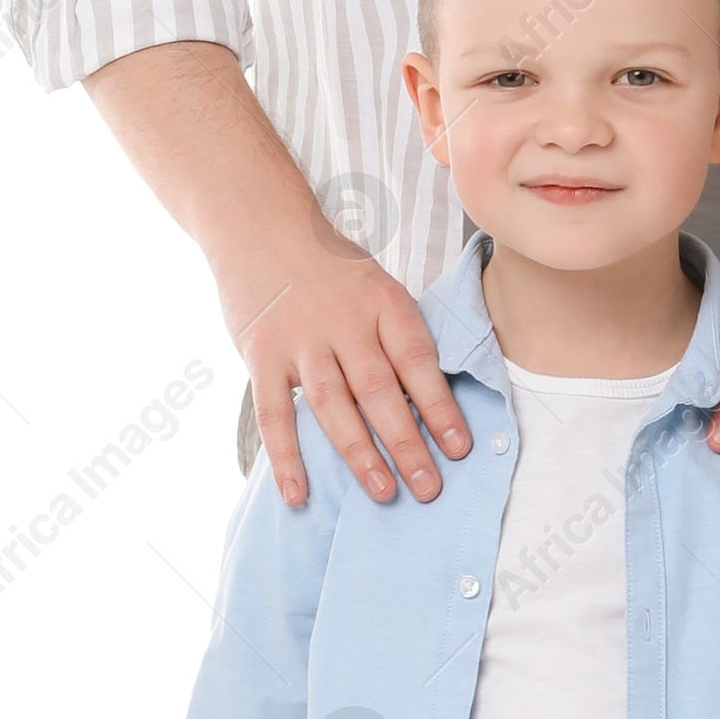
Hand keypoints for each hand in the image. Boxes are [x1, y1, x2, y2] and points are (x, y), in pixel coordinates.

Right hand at [233, 229, 470, 511]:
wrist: (260, 224)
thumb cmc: (330, 267)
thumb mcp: (376, 286)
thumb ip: (396, 338)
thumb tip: (429, 402)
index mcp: (383, 302)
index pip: (418, 360)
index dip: (441, 406)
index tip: (459, 448)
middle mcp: (344, 321)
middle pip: (379, 390)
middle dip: (407, 443)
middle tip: (428, 487)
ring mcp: (300, 340)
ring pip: (333, 405)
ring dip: (358, 453)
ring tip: (382, 492)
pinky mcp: (261, 355)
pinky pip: (274, 413)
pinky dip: (285, 456)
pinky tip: (299, 493)